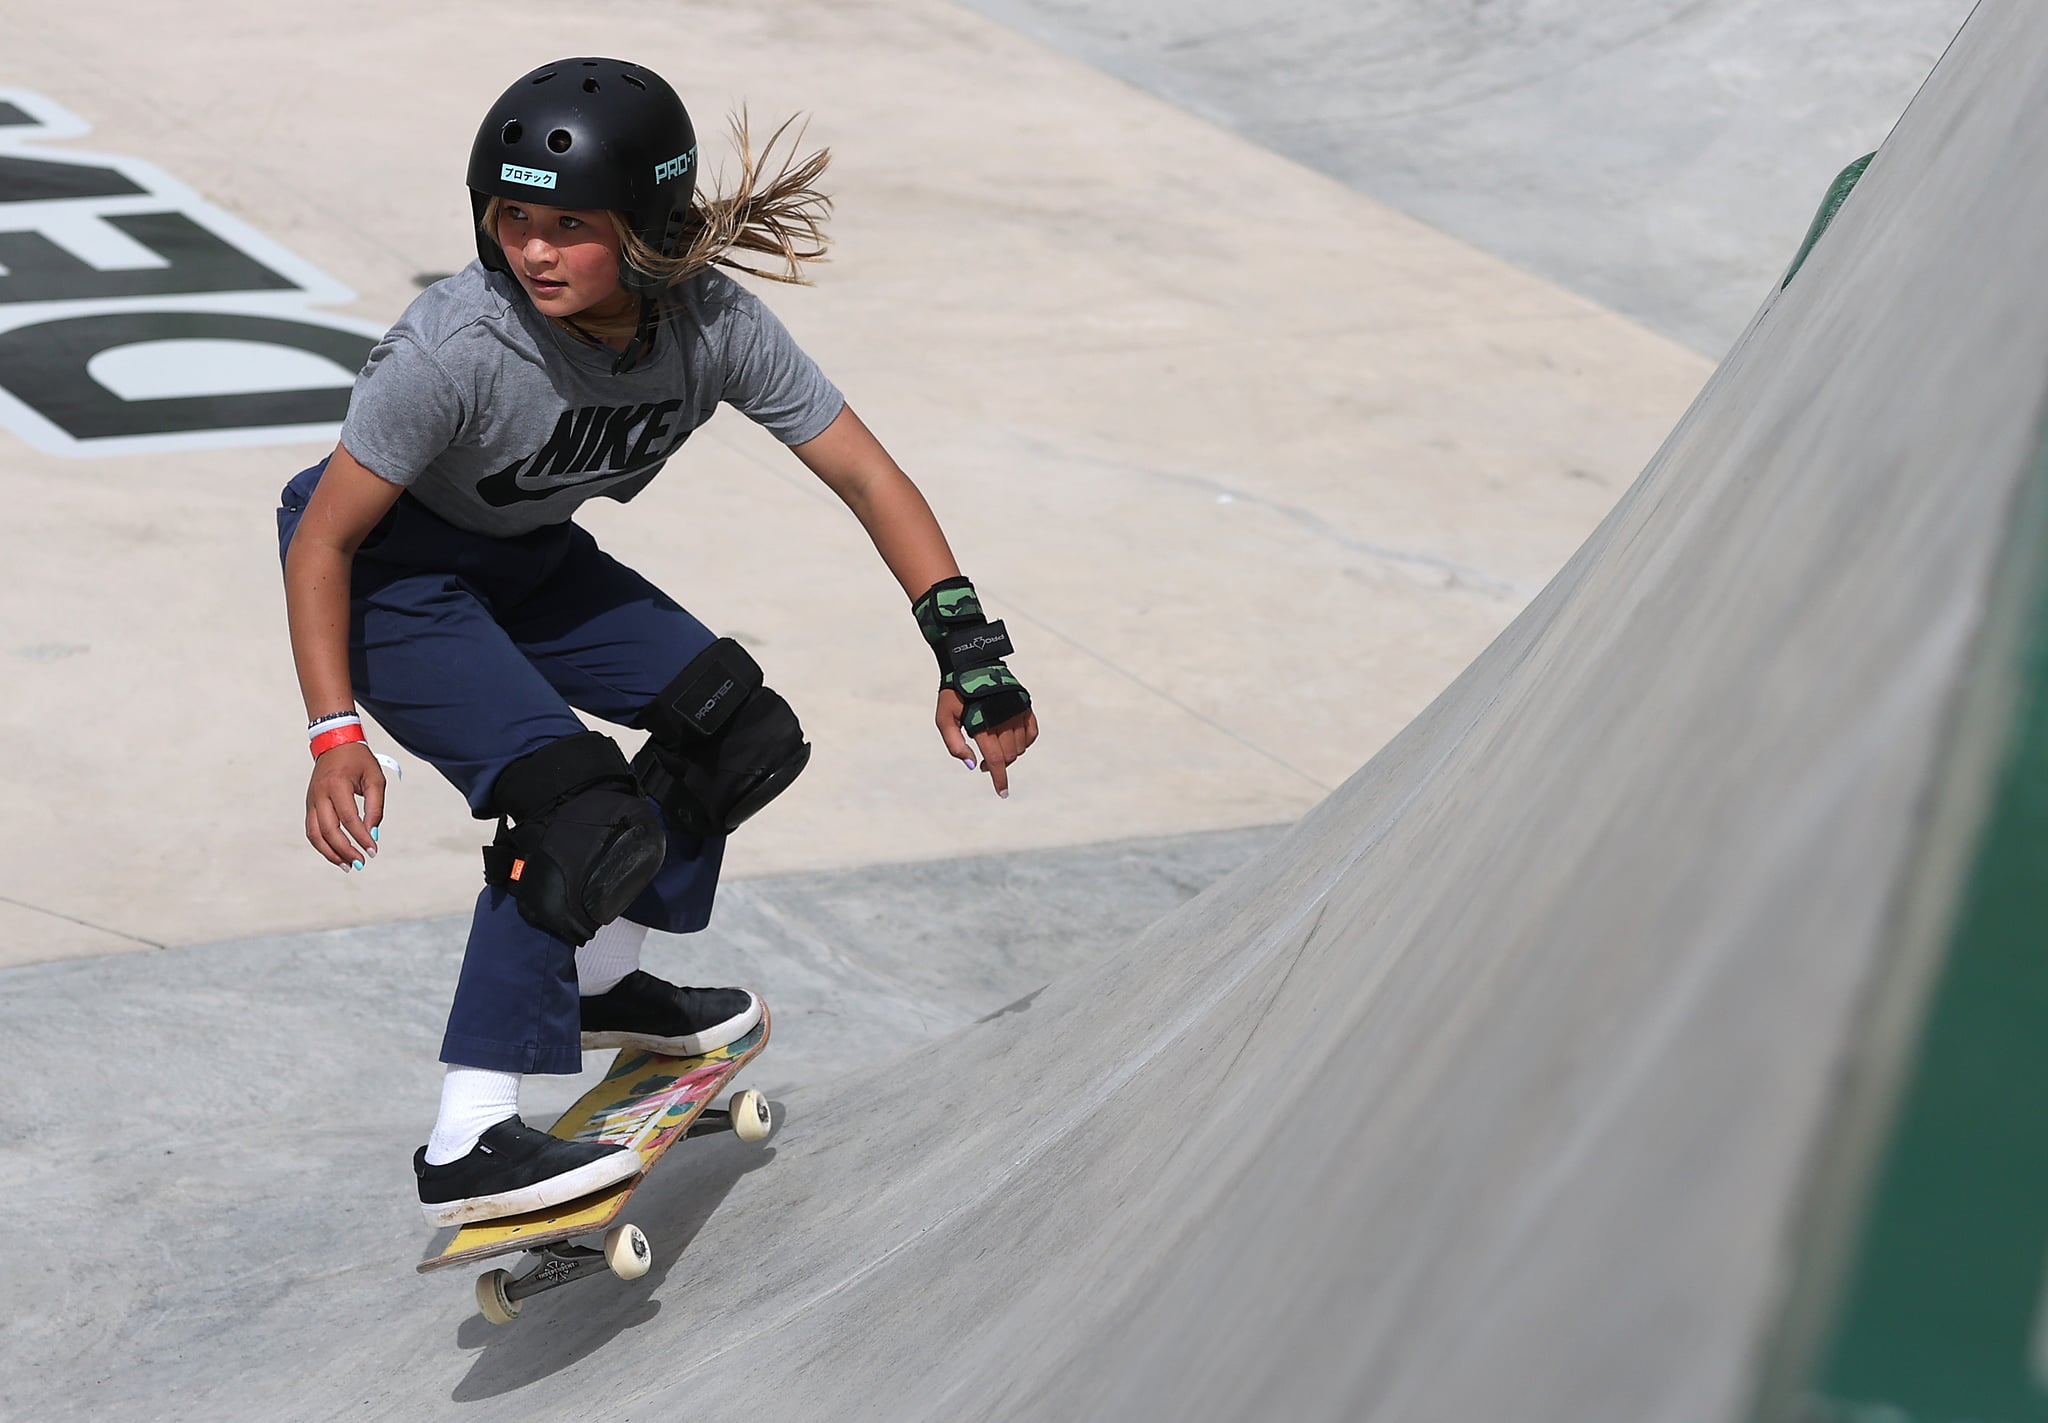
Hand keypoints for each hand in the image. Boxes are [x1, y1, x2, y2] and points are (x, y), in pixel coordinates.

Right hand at [305, 742, 384, 869]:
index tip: (373, 850)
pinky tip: (336, 854)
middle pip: (329, 830)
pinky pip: (312, 830)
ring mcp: (311, 800)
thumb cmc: (359, 761)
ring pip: (315, 834)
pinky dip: (322, 845)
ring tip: (347, 865)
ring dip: (330, 852)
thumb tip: (372, 834)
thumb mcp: (375, 778)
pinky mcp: (309, 805)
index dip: (361, 837)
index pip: (349, 819)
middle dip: (345, 850)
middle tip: (361, 863)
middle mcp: (319, 794)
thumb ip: (375, 807)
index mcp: (337, 785)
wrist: (335, 743)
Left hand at [936, 688, 1037, 796]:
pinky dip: (1025, 743)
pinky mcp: (1025, 705)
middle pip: (1009, 756)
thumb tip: (972, 766)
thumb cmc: (954, 694)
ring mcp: (1017, 712)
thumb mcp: (944, 718)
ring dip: (1009, 754)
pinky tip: (1013, 742)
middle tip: (984, 763)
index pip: (996, 760)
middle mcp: (1005, 719)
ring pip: (1020, 747)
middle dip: (998, 765)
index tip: (1002, 793)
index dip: (999, 779)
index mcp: (984, 724)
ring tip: (994, 747)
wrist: (971, 664)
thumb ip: (954, 744)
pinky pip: (1031, 733)